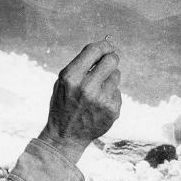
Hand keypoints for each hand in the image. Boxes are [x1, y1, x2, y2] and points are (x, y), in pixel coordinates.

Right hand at [39, 40, 121, 162]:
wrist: (65, 136)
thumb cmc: (64, 103)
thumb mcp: (64, 81)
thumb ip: (81, 64)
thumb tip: (105, 46)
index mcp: (71, 77)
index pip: (94, 50)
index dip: (104, 45)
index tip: (108, 45)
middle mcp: (87, 87)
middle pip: (112, 60)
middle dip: (111, 58)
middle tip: (109, 61)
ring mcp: (101, 100)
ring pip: (116, 75)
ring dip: (109, 79)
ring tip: (97, 90)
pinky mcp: (112, 110)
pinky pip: (117, 92)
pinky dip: (110, 95)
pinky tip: (99, 105)